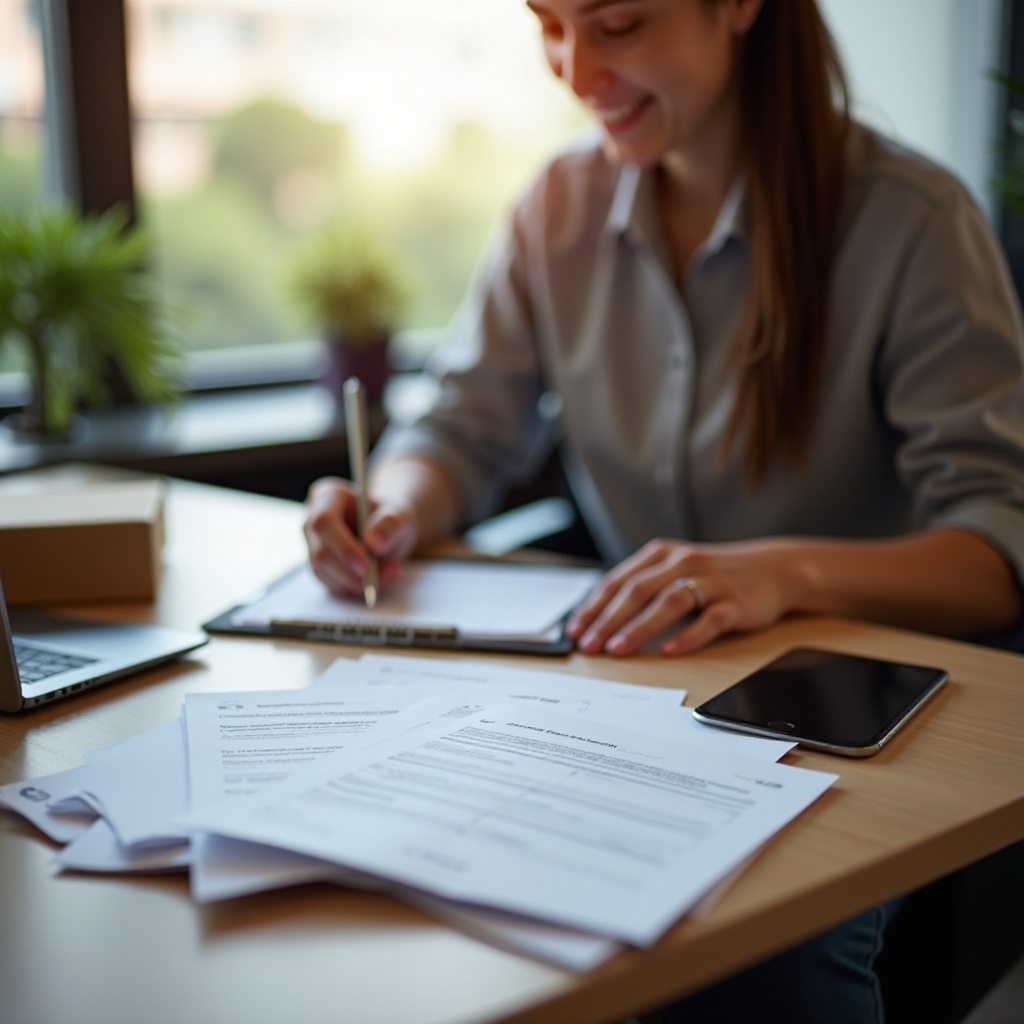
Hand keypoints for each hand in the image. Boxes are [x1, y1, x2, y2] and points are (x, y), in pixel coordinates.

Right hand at [303, 477, 417, 597]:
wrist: (389, 534)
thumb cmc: (390, 520)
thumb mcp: (400, 516)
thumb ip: (390, 524)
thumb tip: (374, 542)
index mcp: (328, 495)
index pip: (324, 522)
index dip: (343, 547)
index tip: (366, 566)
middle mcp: (312, 520)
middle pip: (320, 552)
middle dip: (351, 572)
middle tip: (380, 580)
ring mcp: (312, 544)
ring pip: (324, 572)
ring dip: (355, 582)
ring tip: (388, 575)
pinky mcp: (318, 566)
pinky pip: (330, 584)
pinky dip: (353, 588)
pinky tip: (376, 581)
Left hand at [565, 538, 806, 655]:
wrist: (776, 568)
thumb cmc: (716, 575)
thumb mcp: (676, 570)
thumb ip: (644, 587)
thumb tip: (601, 618)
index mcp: (662, 555)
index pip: (619, 581)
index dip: (594, 607)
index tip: (575, 631)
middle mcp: (683, 563)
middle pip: (638, 590)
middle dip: (608, 620)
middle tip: (590, 645)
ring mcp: (711, 582)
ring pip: (669, 602)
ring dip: (640, 627)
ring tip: (619, 649)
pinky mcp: (736, 602)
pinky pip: (710, 620)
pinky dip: (688, 636)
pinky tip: (670, 650)